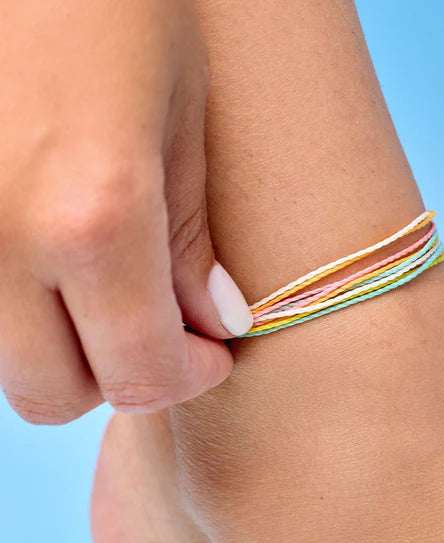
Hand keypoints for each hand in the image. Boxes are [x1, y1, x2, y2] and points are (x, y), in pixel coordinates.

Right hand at [0, 0, 252, 423]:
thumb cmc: (115, 3)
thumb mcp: (181, 115)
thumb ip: (190, 239)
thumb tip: (215, 326)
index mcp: (89, 216)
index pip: (140, 375)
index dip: (187, 378)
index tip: (213, 353)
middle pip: (54, 395)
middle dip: (121, 375)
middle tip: (163, 328)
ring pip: (5, 363)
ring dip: (65, 351)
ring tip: (108, 290)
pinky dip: (21, 310)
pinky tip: (53, 258)